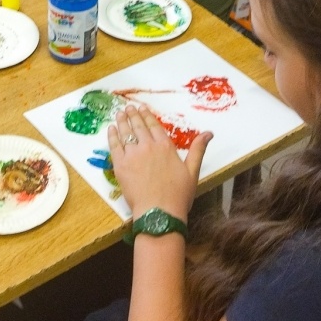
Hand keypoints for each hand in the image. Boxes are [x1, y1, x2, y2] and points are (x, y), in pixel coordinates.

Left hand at [108, 104, 211, 221]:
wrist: (159, 212)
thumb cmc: (178, 195)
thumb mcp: (193, 171)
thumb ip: (198, 149)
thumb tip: (209, 133)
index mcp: (165, 146)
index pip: (154, 126)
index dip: (147, 116)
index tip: (142, 108)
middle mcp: (148, 146)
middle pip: (138, 126)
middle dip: (133, 115)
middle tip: (128, 108)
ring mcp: (133, 154)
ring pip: (125, 133)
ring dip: (122, 121)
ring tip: (119, 114)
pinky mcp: (120, 165)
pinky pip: (114, 146)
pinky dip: (112, 135)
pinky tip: (111, 129)